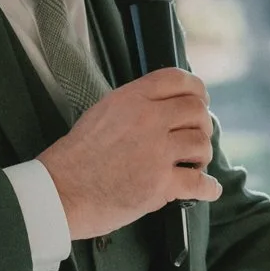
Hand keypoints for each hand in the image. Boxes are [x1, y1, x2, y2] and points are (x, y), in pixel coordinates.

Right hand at [40, 69, 221, 239]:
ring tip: (192, 165)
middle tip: (195, 139)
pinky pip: (200, 182)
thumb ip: (133, 107)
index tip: (200, 102)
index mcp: (132, 99)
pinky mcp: (160, 184)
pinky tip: (208, 189)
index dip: (197, 91)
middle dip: (202, 125)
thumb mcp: (101, 114)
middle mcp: (148, 120)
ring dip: (201, 157)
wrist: (61, 191)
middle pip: (197, 111)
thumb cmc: (75, 157)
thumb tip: (162, 109)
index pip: (178, 79)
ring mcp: (156, 152)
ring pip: (202, 144)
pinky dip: (208, 188)